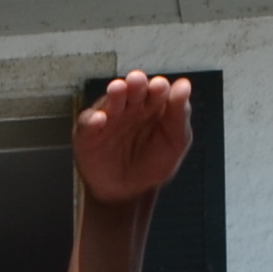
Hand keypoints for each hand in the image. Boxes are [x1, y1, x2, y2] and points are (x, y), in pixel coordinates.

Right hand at [69, 70, 195, 209]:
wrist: (128, 192)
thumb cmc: (153, 163)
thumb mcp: (175, 141)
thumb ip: (179, 114)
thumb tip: (184, 85)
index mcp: (153, 104)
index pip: (157, 90)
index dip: (158, 88)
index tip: (160, 87)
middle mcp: (130, 106)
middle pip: (133, 90)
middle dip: (135, 84)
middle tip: (137, 80)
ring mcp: (109, 117)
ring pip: (111, 101)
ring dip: (114, 94)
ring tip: (118, 89)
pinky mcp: (88, 133)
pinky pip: (88, 123)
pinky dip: (92, 120)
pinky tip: (99, 120)